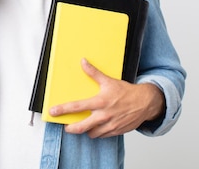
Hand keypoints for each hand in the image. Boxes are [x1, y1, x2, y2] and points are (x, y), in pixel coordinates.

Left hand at [49, 58, 164, 137]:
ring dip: (86, 131)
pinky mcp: (116, 131)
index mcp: (100, 102)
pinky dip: (97, 133)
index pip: (77, 106)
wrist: (145, 102)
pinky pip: (102, 136)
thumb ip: (94, 73)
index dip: (63, 109)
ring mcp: (110, 125)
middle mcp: (104, 115)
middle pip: (82, 127)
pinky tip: (96, 127)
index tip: (53, 112)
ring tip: (83, 126)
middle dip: (71, 128)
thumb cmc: (126, 92)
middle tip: (66, 126)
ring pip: (92, 133)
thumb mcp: (109, 81)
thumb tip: (83, 62)